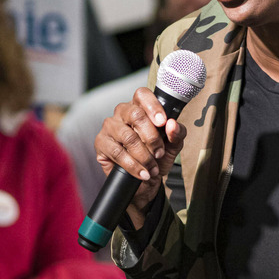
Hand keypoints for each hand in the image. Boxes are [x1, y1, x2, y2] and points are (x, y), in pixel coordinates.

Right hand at [94, 87, 186, 227]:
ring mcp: (110, 127)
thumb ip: (177, 133)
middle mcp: (123, 113)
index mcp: (140, 107)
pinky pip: (117, 152)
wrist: (145, 183)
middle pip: (136, 115)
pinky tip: (142, 172)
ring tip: (152, 167)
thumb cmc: (157, 158)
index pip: (142, 95)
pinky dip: (133, 165)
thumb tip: (172, 124)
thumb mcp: (173, 146)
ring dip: (144, 155)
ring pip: (128, 136)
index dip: (153, 106)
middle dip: (151, 137)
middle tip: (159, 152)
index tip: (163, 122)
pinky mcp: (101, 142)